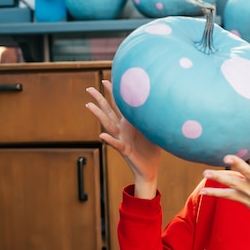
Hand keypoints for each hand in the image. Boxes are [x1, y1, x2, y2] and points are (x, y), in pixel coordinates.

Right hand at [86, 80, 160, 197]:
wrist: (149, 170)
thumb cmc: (151, 150)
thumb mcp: (154, 131)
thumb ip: (153, 119)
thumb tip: (161, 103)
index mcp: (129, 124)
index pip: (120, 105)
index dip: (114, 93)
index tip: (107, 79)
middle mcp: (122, 130)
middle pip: (108, 111)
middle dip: (100, 99)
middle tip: (89, 88)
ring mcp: (122, 139)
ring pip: (108, 125)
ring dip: (98, 115)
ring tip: (88, 105)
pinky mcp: (125, 150)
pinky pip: (116, 144)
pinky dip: (109, 140)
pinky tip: (102, 135)